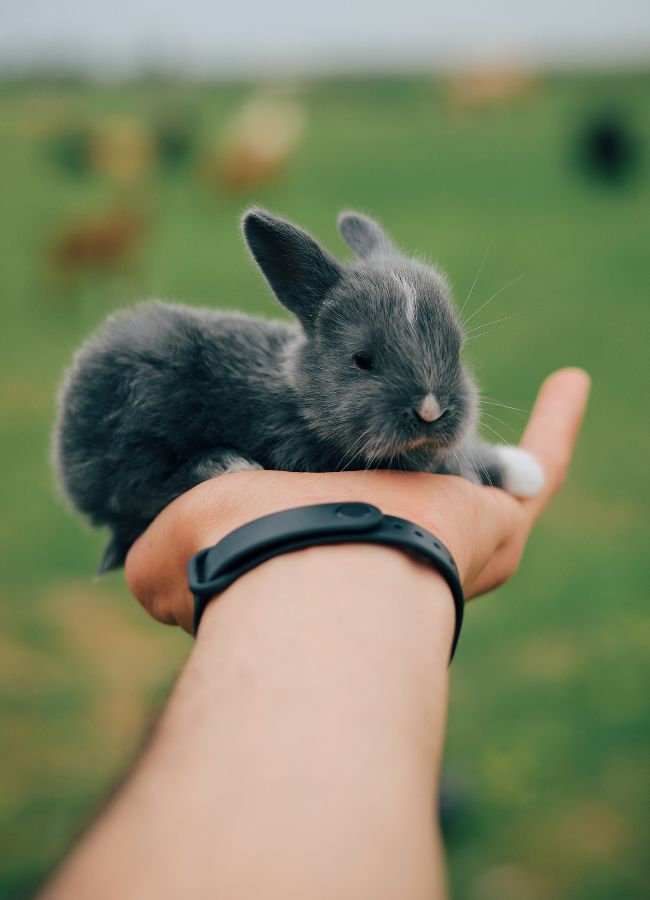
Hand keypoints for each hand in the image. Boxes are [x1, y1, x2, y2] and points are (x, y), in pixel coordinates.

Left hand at [125, 368, 589, 632]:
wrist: (309, 577)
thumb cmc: (242, 559)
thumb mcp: (179, 540)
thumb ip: (159, 557)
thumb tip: (130, 575)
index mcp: (324, 549)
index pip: (338, 515)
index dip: (335, 488)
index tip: (330, 468)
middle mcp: (392, 552)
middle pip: (417, 501)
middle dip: (423, 468)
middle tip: (426, 426)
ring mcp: (451, 542)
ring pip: (488, 487)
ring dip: (499, 447)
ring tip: (513, 400)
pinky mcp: (498, 525)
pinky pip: (540, 471)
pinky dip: (559, 428)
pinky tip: (574, 380)